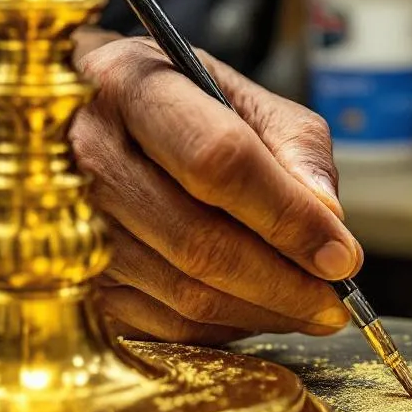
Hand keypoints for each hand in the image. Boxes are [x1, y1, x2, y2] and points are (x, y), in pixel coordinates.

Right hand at [71, 37, 360, 344]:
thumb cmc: (172, 104)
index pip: (219, 162)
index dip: (288, 216)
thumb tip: (330, 220)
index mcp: (132, 85)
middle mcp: (84, 154)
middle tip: (336, 301)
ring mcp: (68, 224)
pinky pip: (164, 323)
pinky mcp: (73, 279)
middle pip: (201, 242)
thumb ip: (295, 145)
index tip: (342, 256)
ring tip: (308, 308)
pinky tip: (255, 309)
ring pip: (185, 294)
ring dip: (262, 312)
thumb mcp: (237, 93)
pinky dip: (224, 326)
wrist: (76, 118)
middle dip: (285, 284)